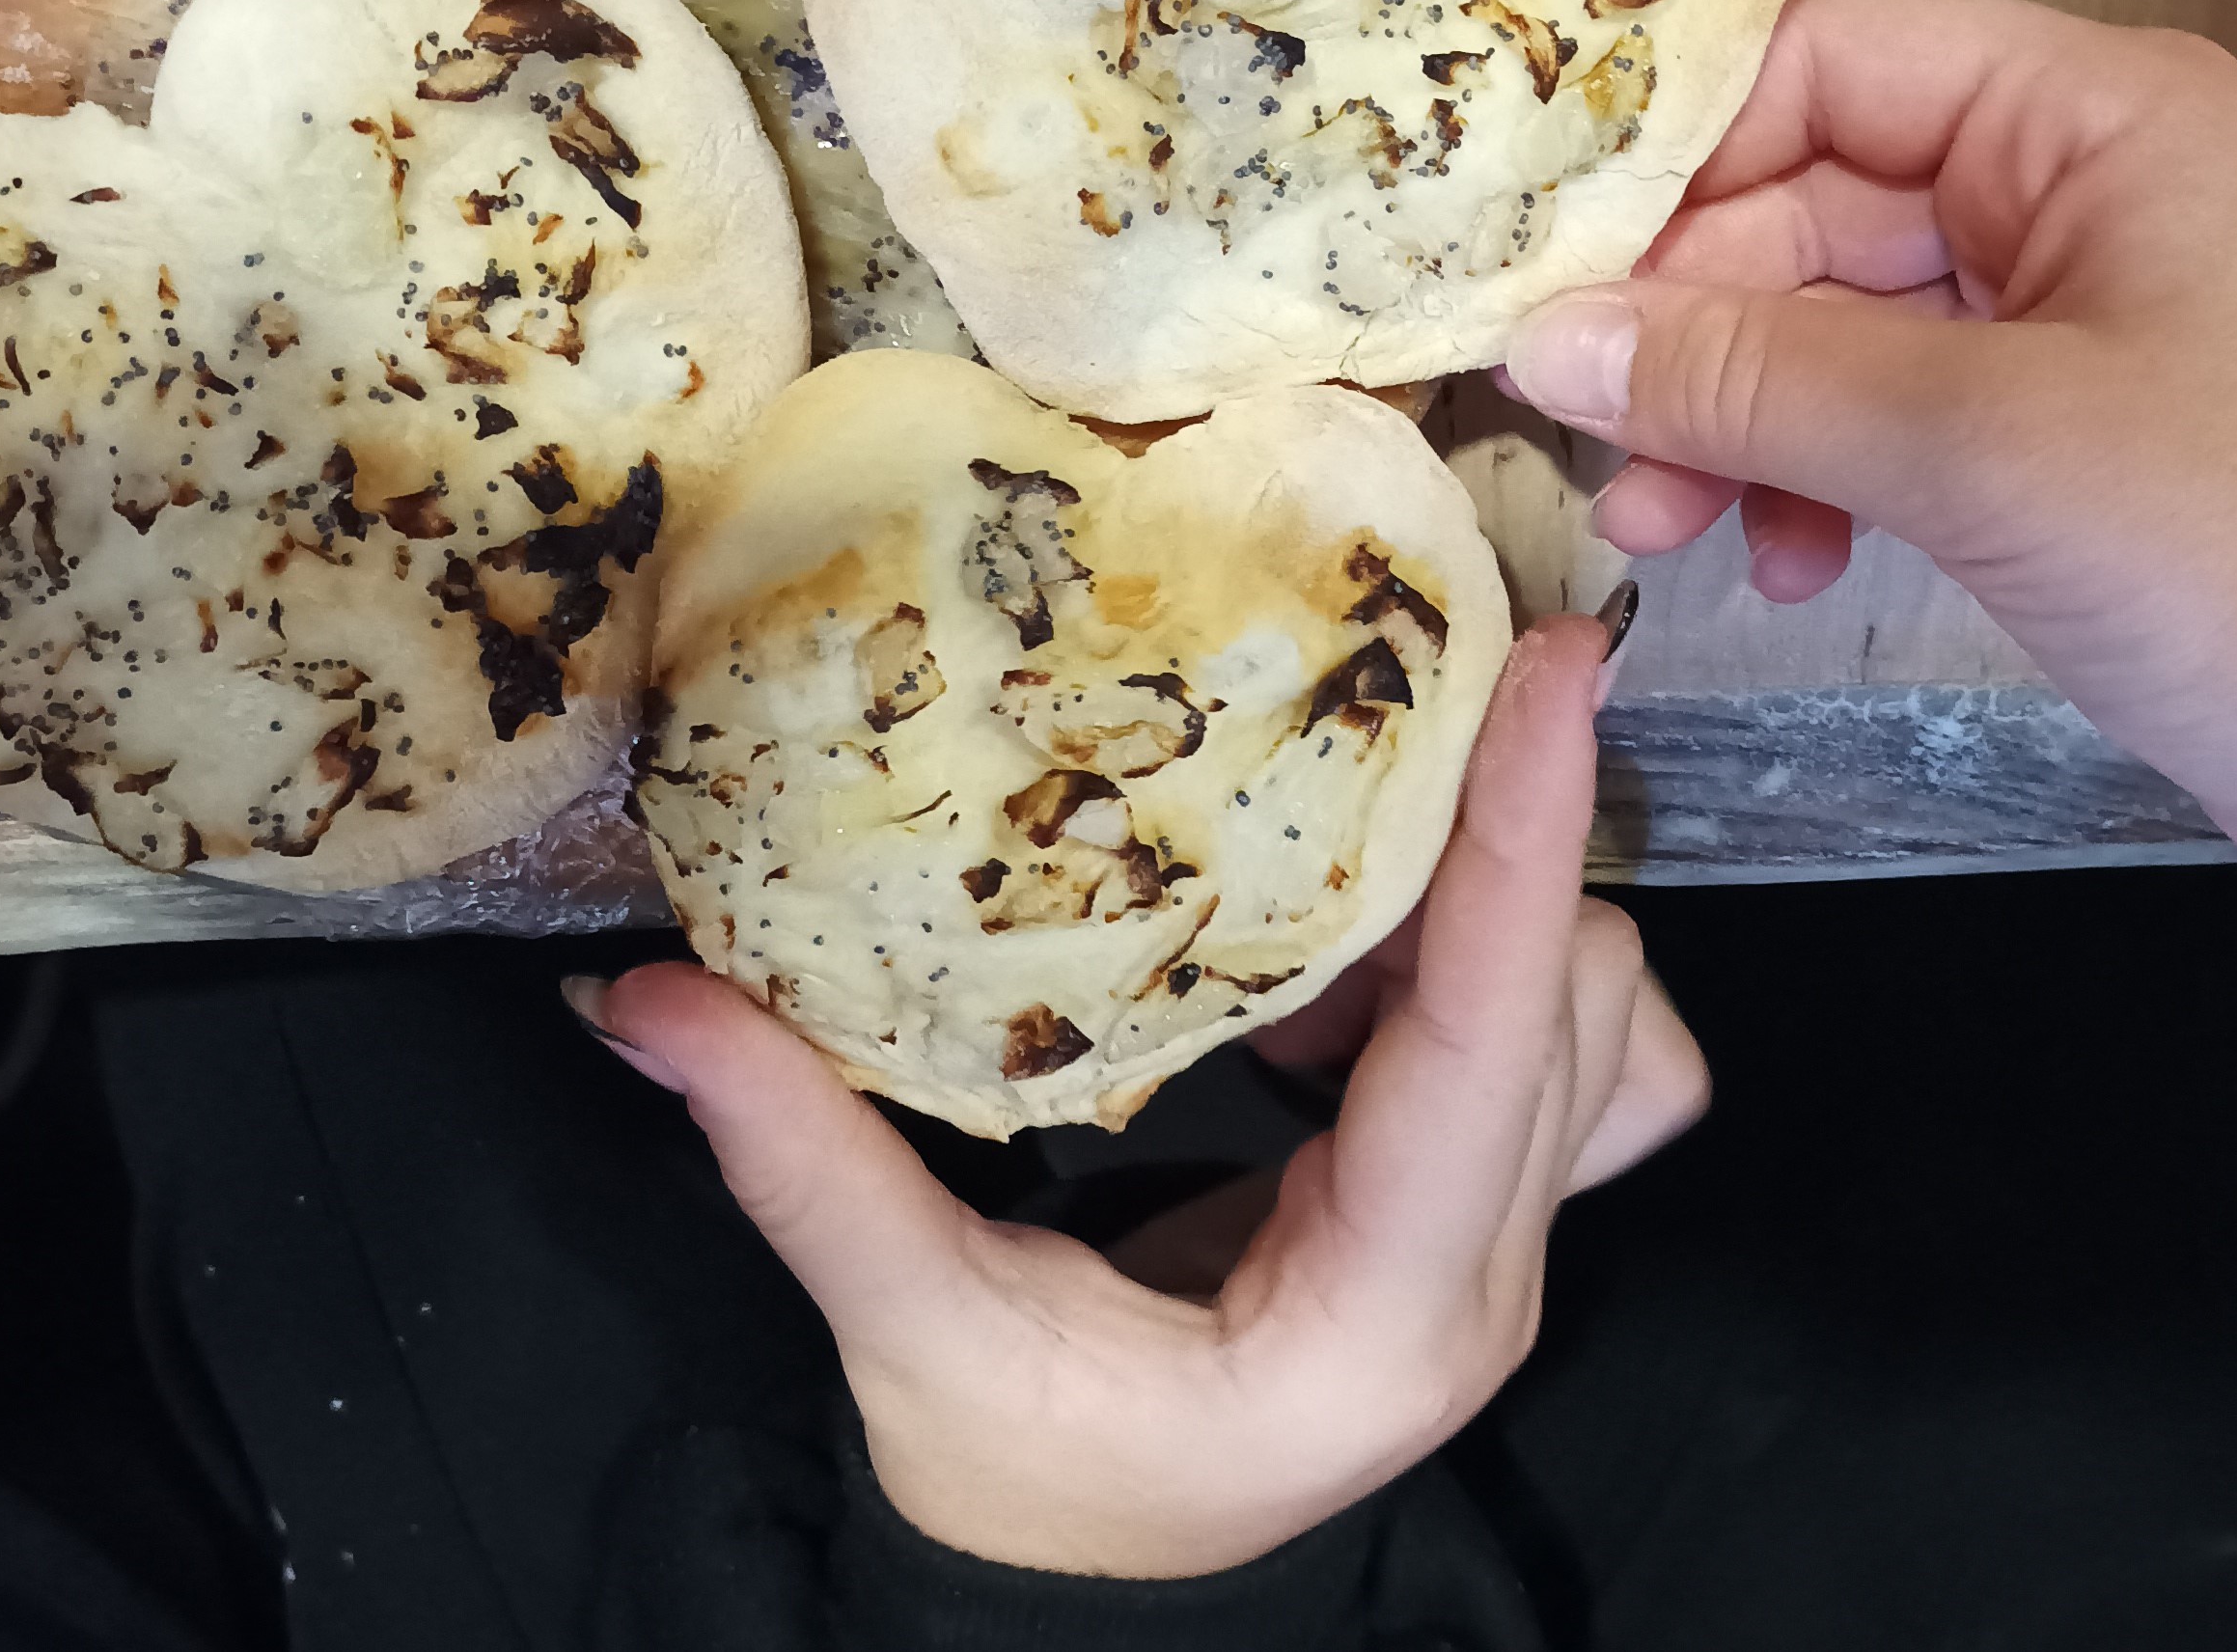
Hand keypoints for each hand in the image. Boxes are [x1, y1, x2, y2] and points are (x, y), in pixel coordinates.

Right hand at [582, 615, 1705, 1578]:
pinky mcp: (1473, 1223)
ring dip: (1497, 898)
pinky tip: (1346, 954)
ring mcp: (1499, 1256)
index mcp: (1381, 1317)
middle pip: (1574, 1007)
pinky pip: (1566, 1059)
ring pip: (1594, 1021)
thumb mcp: (910, 1334)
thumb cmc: (1021, 1483)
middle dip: (1508, 835)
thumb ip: (798, 1162)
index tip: (1550, 677)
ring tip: (1346, 831)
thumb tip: (642, 998)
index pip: (1490, 1048)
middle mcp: (1484, 1280)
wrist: (1088, 1599)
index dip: (1521, 850)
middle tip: (1396, 683)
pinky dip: (1492, 963)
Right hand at [1498, 0, 2236, 980]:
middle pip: (1807, 202)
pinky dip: (1813, 481)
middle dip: (1686, 323)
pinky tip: (1781, 568)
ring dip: (1733, 418)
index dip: (1668, 151)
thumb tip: (1544, 341)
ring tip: (1659, 533)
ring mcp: (2071, 315)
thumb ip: (1753, 378)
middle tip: (1579, 441)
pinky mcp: (2065, 436)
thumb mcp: (1984, 449)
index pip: (1821, 64)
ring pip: (1832, 323)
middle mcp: (2074, 184)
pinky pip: (1887, 418)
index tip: (1529, 259)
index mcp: (2088, 115)